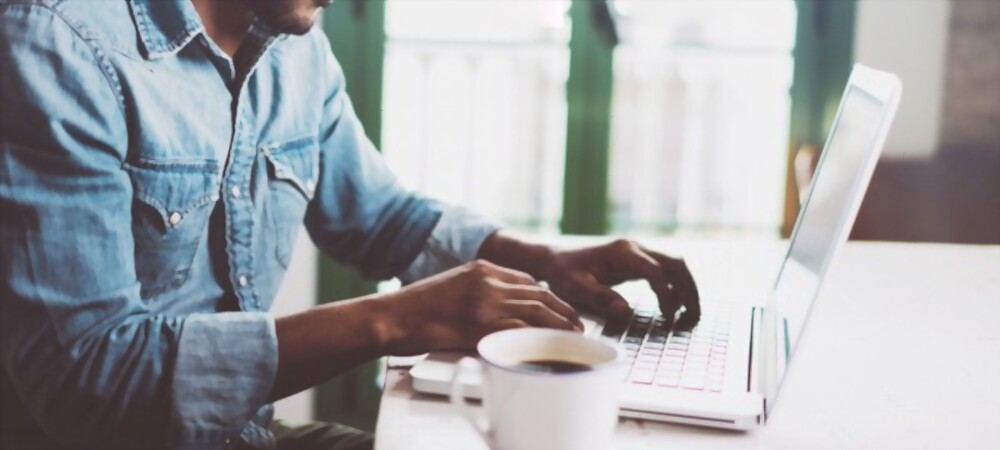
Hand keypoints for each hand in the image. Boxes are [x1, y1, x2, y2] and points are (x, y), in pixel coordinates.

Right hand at [382, 260, 582, 354]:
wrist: (392, 316)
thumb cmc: (415, 308)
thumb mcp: (451, 286)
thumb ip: (477, 292)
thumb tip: (498, 310)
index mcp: (481, 268)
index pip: (526, 280)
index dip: (548, 296)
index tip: (559, 308)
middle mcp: (488, 281)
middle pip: (538, 293)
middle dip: (562, 309)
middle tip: (577, 323)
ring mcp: (486, 302)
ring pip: (536, 310)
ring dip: (560, 324)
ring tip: (574, 335)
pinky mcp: (481, 324)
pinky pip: (521, 330)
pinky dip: (541, 338)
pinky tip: (551, 346)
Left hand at [479, 233, 700, 330]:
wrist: (554, 260)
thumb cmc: (563, 273)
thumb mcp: (576, 288)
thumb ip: (600, 298)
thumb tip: (624, 311)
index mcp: (622, 253)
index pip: (656, 272)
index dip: (666, 296)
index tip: (669, 318)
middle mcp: (635, 248)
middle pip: (675, 264)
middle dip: (688, 290)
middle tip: (694, 317)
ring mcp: (638, 252)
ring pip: (675, 265)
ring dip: (686, 288)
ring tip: (690, 315)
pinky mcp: (637, 260)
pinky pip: (665, 270)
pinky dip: (675, 287)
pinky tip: (675, 307)